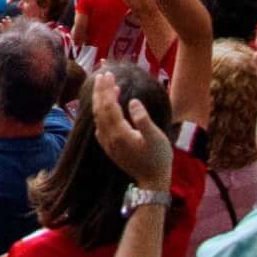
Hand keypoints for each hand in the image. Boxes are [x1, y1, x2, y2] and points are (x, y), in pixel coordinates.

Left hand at [88, 68, 175, 189]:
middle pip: (99, 109)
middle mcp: (109, 138)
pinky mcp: (109, 149)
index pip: (108, 105)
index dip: (107, 89)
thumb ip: (143, 119)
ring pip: (98, 117)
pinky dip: (100, 113)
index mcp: (119, 133)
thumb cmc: (158, 158)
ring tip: (105, 87)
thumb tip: (132, 101)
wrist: (152, 182)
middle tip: (103, 74)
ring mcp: (107, 144)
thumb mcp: (155, 137)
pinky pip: (99, 126)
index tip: (109, 74)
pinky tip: (105, 109)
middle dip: (100, 90)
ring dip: (99, 100)